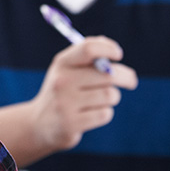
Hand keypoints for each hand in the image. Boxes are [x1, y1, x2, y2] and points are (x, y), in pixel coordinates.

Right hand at [29, 36, 138, 150]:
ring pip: (109, 95)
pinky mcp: (71, 123)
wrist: (38, 124)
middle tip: (131, 81)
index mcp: (62, 64)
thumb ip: (86, 54)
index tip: (118, 54)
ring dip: (112, 98)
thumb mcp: (66, 69)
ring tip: (99, 101)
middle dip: (126, 77)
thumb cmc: (62, 91)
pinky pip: (104, 114)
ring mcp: (65, 103)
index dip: (109, 49)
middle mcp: (62, 81)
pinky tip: (91, 114)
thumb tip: (110, 46)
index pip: (89, 49)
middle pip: (108, 75)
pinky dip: (104, 114)